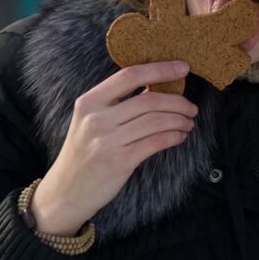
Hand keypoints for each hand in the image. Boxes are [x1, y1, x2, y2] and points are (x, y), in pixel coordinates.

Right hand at [31, 62, 197, 234]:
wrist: (66, 191)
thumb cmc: (85, 153)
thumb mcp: (90, 121)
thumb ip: (116, 103)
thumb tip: (157, 86)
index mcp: (89, 102)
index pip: (129, 75)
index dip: (160, 69)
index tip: (183, 68)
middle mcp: (97, 118)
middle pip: (149, 100)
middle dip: (178, 102)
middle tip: (192, 107)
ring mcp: (108, 140)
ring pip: (156, 121)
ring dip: (179, 120)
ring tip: (188, 123)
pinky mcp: (120, 161)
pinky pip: (156, 142)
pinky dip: (174, 136)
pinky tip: (180, 136)